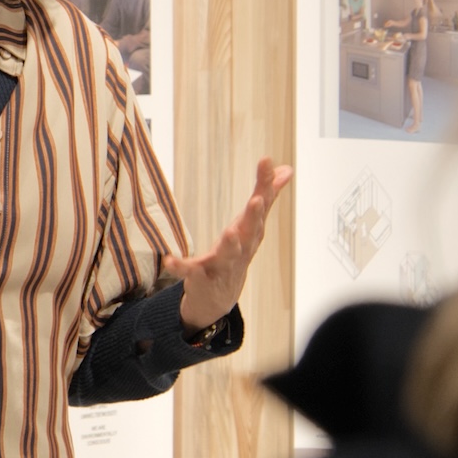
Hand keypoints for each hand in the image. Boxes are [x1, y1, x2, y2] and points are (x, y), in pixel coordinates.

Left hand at [174, 157, 293, 331]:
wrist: (219, 297)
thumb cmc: (236, 252)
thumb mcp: (250, 223)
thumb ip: (266, 194)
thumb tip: (287, 169)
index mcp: (251, 232)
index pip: (261, 205)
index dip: (266, 183)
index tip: (266, 161)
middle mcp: (241, 248)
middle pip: (251, 231)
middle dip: (254, 215)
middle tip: (257, 200)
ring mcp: (222, 264)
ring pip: (229, 254)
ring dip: (230, 244)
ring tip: (230, 232)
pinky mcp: (200, 276)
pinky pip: (190, 271)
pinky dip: (181, 266)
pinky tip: (170, 260)